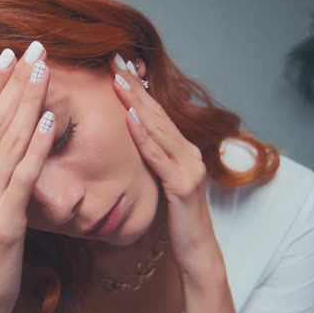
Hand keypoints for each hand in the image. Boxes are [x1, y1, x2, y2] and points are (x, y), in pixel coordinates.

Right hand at [0, 42, 53, 312]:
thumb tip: (2, 135)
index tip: (5, 58)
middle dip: (13, 83)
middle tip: (31, 52)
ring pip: (6, 141)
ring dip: (27, 102)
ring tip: (42, 72)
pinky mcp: (3, 221)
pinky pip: (23, 174)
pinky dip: (35, 144)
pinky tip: (47, 120)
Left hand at [110, 56, 220, 276]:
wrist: (198, 250)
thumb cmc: (178, 218)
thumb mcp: (165, 182)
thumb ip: (156, 160)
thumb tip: (135, 139)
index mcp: (183, 151)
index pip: (157, 115)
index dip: (139, 90)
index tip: (120, 69)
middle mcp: (189, 154)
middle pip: (157, 114)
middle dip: (135, 87)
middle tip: (115, 62)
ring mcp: (188, 168)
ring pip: (158, 129)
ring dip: (136, 102)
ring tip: (118, 80)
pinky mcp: (182, 185)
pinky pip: (158, 156)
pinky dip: (143, 136)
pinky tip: (129, 118)